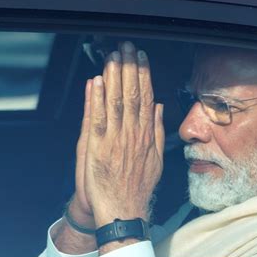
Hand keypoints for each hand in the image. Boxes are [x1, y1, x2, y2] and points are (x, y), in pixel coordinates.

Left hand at [79, 41, 164, 227]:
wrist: (122, 209)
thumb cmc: (138, 186)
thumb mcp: (156, 158)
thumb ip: (157, 130)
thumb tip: (159, 108)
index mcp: (146, 135)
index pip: (146, 98)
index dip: (143, 75)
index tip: (141, 58)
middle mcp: (132, 133)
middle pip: (132, 94)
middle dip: (129, 68)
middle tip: (127, 47)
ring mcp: (115, 139)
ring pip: (116, 102)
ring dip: (114, 77)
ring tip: (113, 56)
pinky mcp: (98, 147)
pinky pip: (98, 119)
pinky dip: (97, 99)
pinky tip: (97, 81)